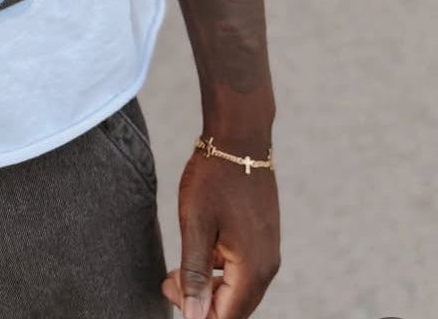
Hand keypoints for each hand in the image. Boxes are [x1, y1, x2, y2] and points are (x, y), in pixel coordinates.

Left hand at [162, 150, 279, 318]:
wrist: (239, 138)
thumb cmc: (214, 178)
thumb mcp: (196, 225)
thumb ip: (195, 274)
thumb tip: (193, 317)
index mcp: (253, 269)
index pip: (226, 317)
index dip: (195, 312)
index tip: (169, 287)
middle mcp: (267, 267)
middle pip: (234, 307)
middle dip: (201, 302)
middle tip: (169, 278)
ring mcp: (268, 252)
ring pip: (237, 289)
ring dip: (208, 286)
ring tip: (178, 267)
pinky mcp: (263, 239)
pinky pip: (242, 270)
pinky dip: (219, 270)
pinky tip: (199, 250)